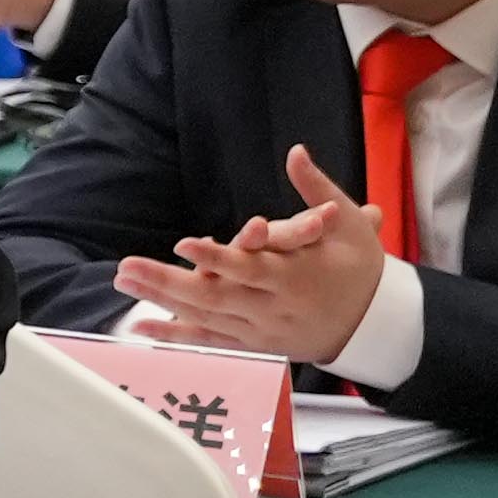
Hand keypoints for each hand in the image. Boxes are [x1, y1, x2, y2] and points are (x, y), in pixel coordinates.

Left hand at [119, 151, 395, 367]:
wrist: (374, 322)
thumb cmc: (359, 266)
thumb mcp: (347, 225)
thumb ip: (316, 190)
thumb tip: (296, 152)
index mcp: (297, 277)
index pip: (251, 268)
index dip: (217, 258)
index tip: (182, 243)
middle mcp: (274, 309)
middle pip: (216, 297)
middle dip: (168, 282)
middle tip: (127, 267)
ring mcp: (261, 331)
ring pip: (206, 319)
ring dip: (161, 302)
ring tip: (124, 282)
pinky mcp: (254, 345)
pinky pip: (210, 342)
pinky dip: (175, 336)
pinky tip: (139, 324)